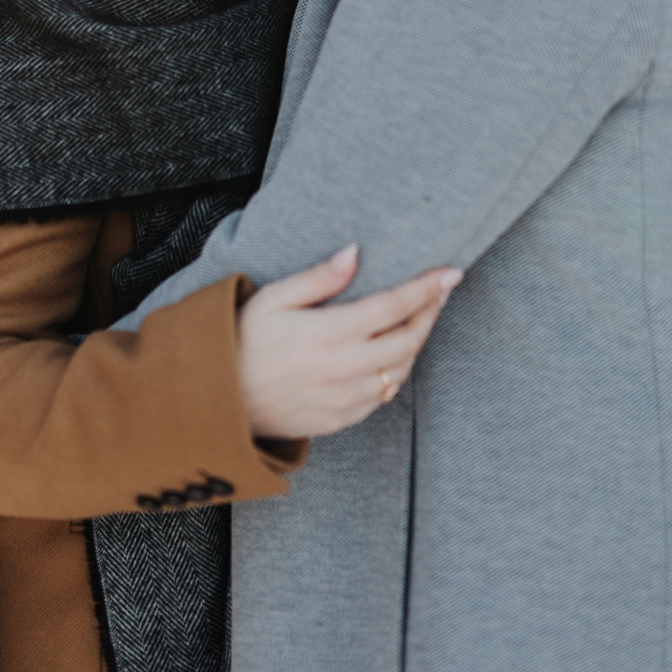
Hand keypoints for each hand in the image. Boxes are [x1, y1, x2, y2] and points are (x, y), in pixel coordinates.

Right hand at [237, 247, 461, 440]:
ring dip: (417, 342)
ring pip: (401, 369)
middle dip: (431, 312)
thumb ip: (318, 278)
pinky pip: (384, 395)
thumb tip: (354, 252)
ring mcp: (346, 398)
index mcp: (329, 332)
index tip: (450, 272)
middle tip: (441, 290)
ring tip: (421, 317)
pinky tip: (394, 353)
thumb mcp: (273, 298)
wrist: (221, 401)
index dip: (426, 289)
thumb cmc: (244, 340)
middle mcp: (345, 368)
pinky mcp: (342, 418)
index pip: (393, 306)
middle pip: (408, 339)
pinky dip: (397, 370)